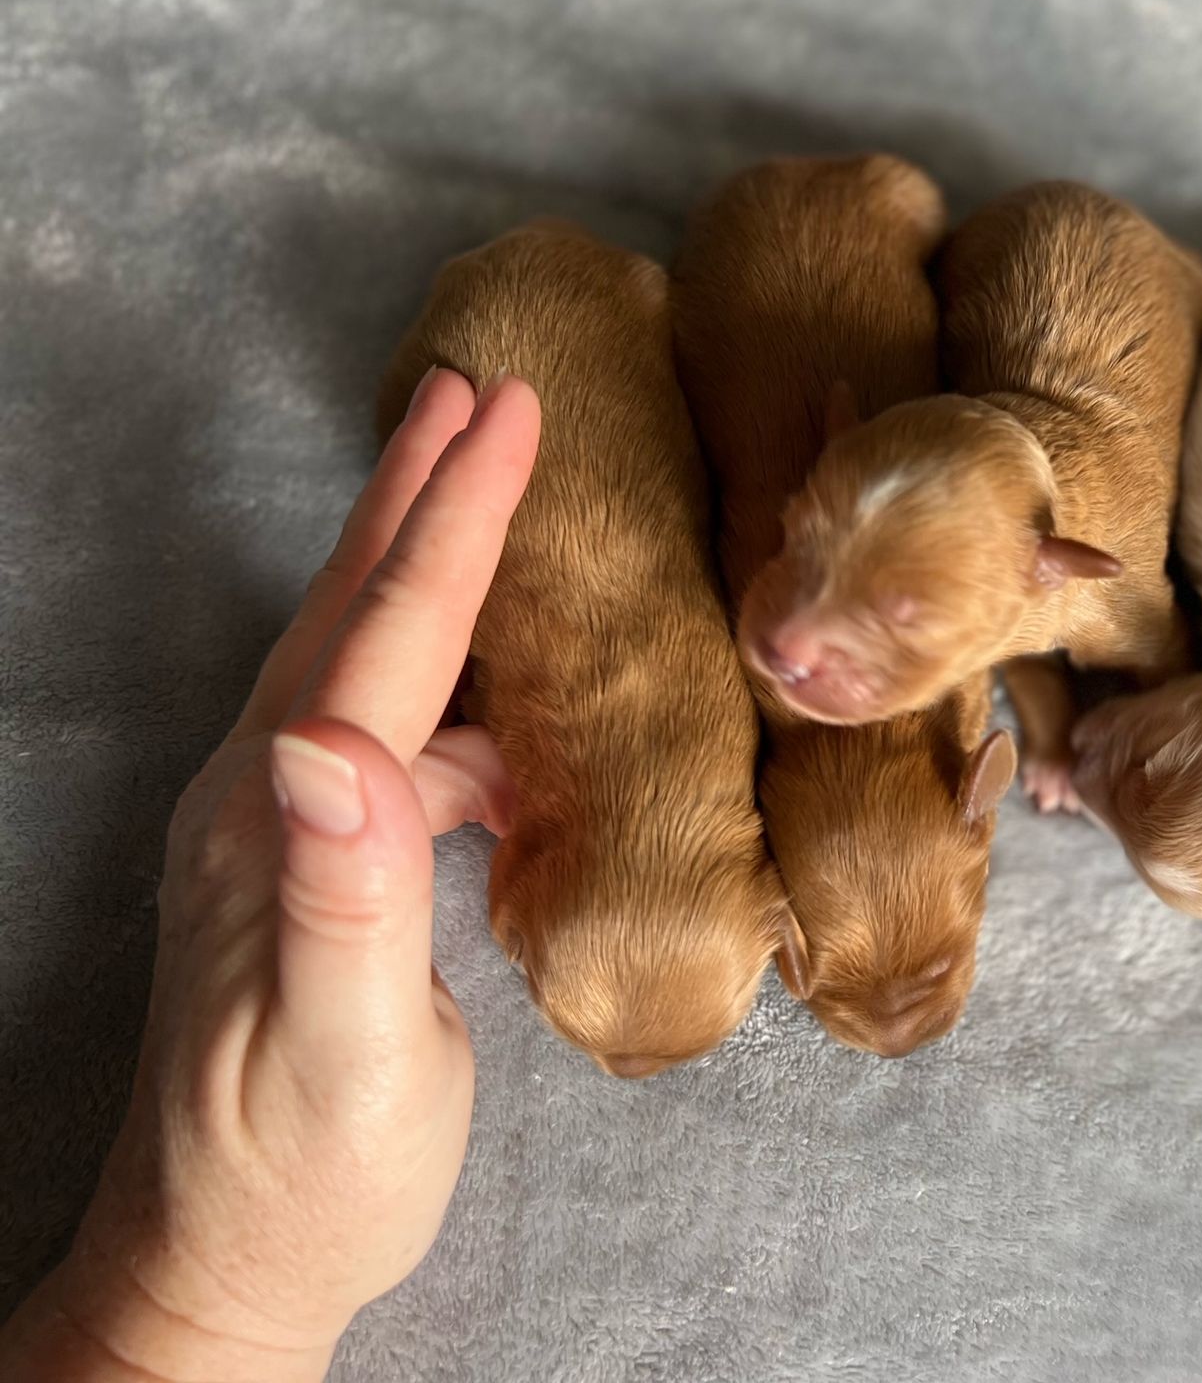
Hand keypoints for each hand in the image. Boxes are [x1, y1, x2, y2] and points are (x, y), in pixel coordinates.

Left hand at [0, 369, 539, 1380]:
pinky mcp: (312, 871)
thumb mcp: (340, 1055)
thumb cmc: (300, 1177)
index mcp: (285, 821)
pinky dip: (459, 692)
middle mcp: (268, 802)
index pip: (383, 638)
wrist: (225, 1268)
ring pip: (368, 663)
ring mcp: (284, 834)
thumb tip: (325, 746)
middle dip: (417, 496)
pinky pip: (395, 738)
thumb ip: (342, 901)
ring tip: (493, 505)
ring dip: (432, 574)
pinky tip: (515, 722)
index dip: (451, 520)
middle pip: (353, 614)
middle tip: (476, 394)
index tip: (507, 415)